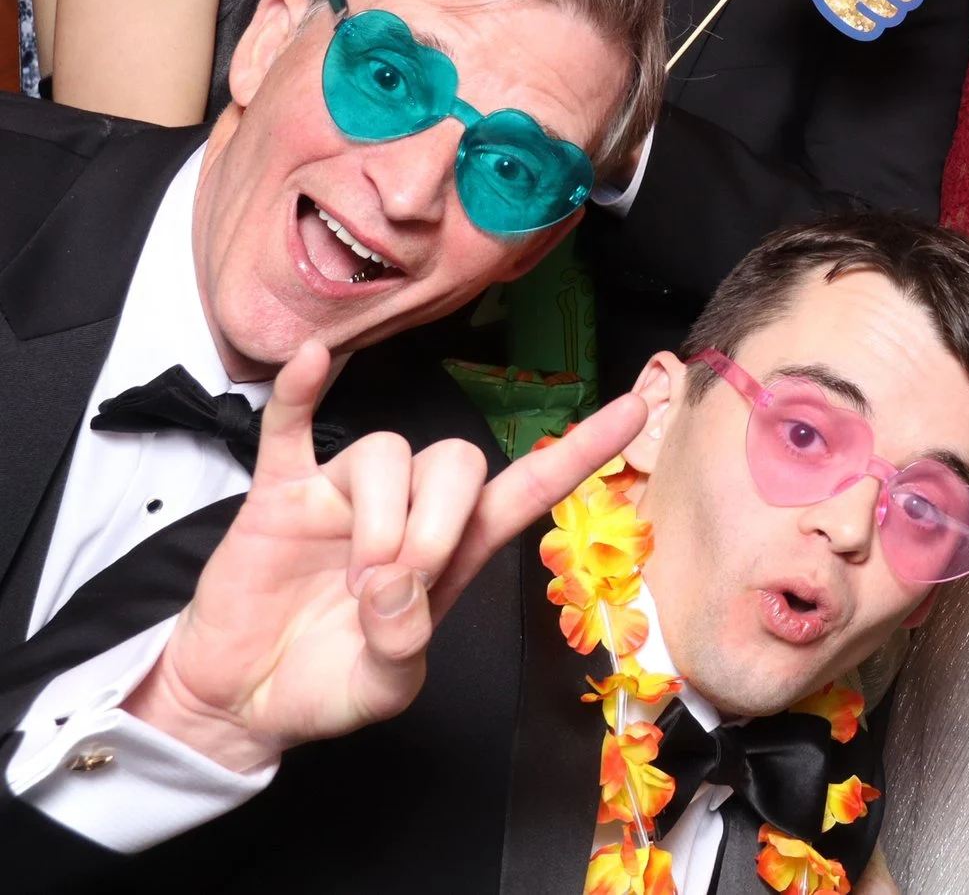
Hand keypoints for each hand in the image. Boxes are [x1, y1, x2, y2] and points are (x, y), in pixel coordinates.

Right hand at [125, 342, 649, 772]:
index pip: (529, 486)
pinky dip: (302, 393)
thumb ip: (402, 648)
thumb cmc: (324, 686)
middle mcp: (408, 509)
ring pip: (388, 451)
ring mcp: (344, 496)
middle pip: (457, 462)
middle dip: (437, 523)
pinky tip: (315, 363)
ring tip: (358, 579)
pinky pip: (291, 426)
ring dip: (381, 515)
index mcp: (454, 552)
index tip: (636, 408)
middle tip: (397, 588)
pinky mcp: (281, 495)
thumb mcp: (381, 689)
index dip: (580, 451)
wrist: (240, 698)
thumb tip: (397, 584)